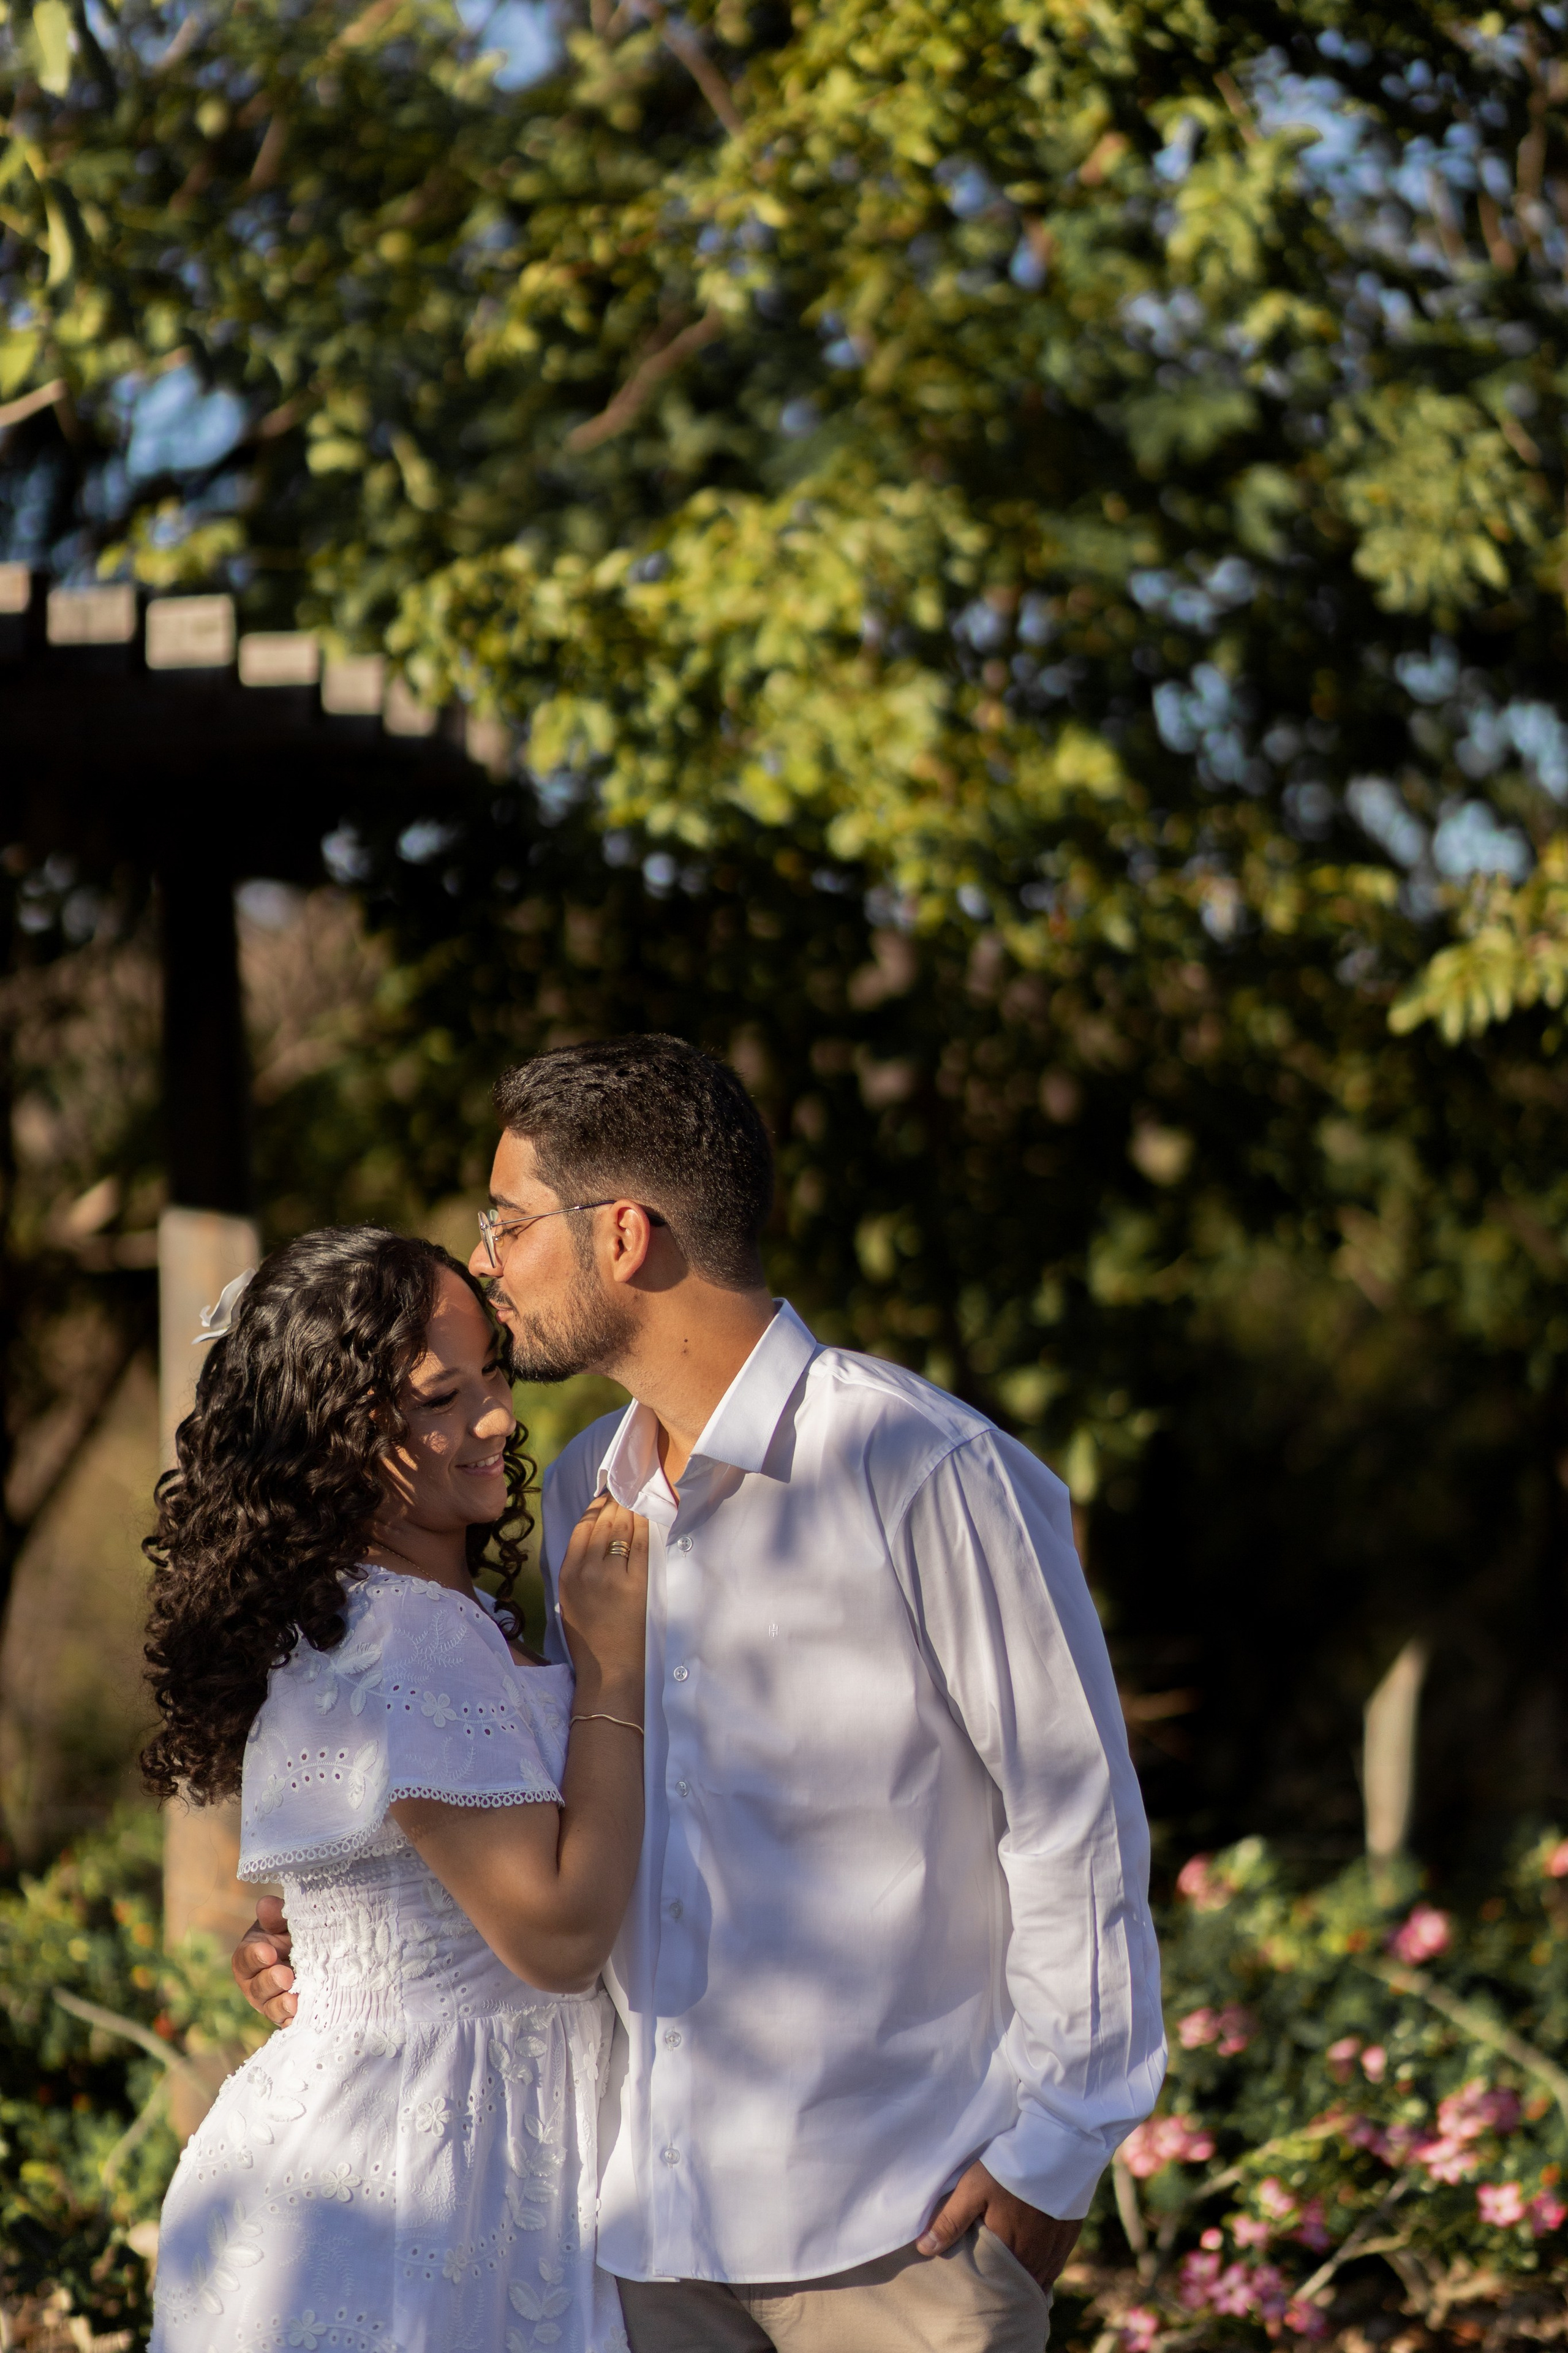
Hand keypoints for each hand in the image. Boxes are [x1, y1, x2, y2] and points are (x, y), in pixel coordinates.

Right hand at [231, 1893, 297, 2025]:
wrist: (317, 1952)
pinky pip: (289, 2023)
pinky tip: (304, 2017)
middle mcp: (257, 1984)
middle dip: (270, 1982)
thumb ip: (276, 1915)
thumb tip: (266, 1904)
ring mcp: (272, 2003)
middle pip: (257, 1988)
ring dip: (282, 2005)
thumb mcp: (284, 1921)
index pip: (245, 1959)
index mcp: (250, 1958)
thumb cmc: (293, 1933)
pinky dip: (295, 2021)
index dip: (255, 1956)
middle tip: (285, 1975)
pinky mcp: (289, 2016)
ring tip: (294, 2000)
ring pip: (272, 2009)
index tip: (269, 1951)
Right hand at [558, 1493, 648, 1701]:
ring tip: (638, 1495)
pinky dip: (645, 1526)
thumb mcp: (569, 1599)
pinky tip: (649, 1515)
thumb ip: (578, 1566)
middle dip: (616, 1501)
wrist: (610, 1669)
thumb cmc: (589, 1636)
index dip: (596, 1507)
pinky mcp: (637, 1583)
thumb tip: (595, 1533)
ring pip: (621, 1529)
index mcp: (568, 1574)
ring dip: (630, 1508)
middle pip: (602, 1523)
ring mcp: (613, 1576)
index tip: (607, 1494)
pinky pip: (641, 1544)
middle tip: (627, 1486)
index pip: (582, 1527)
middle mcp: (587, 1571)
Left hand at [917, 2160, 1079, 2289]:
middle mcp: (1036, 2261)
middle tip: (990, 2293)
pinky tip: (1033, 2267)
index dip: (985, 2291)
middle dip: (1005, 2290)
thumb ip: (951, 2220)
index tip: (973, 2293)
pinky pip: (1054, 2268)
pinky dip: (1043, 2271)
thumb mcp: (973, 2189)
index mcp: (1010, 2254)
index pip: (996, 2288)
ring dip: (1024, 2282)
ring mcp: (1055, 2251)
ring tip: (1009, 2285)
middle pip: (1018, 2287)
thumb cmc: (1011, 2169)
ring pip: (1038, 2280)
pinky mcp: (1069, 2238)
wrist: (1058, 2149)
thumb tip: (924, 2249)